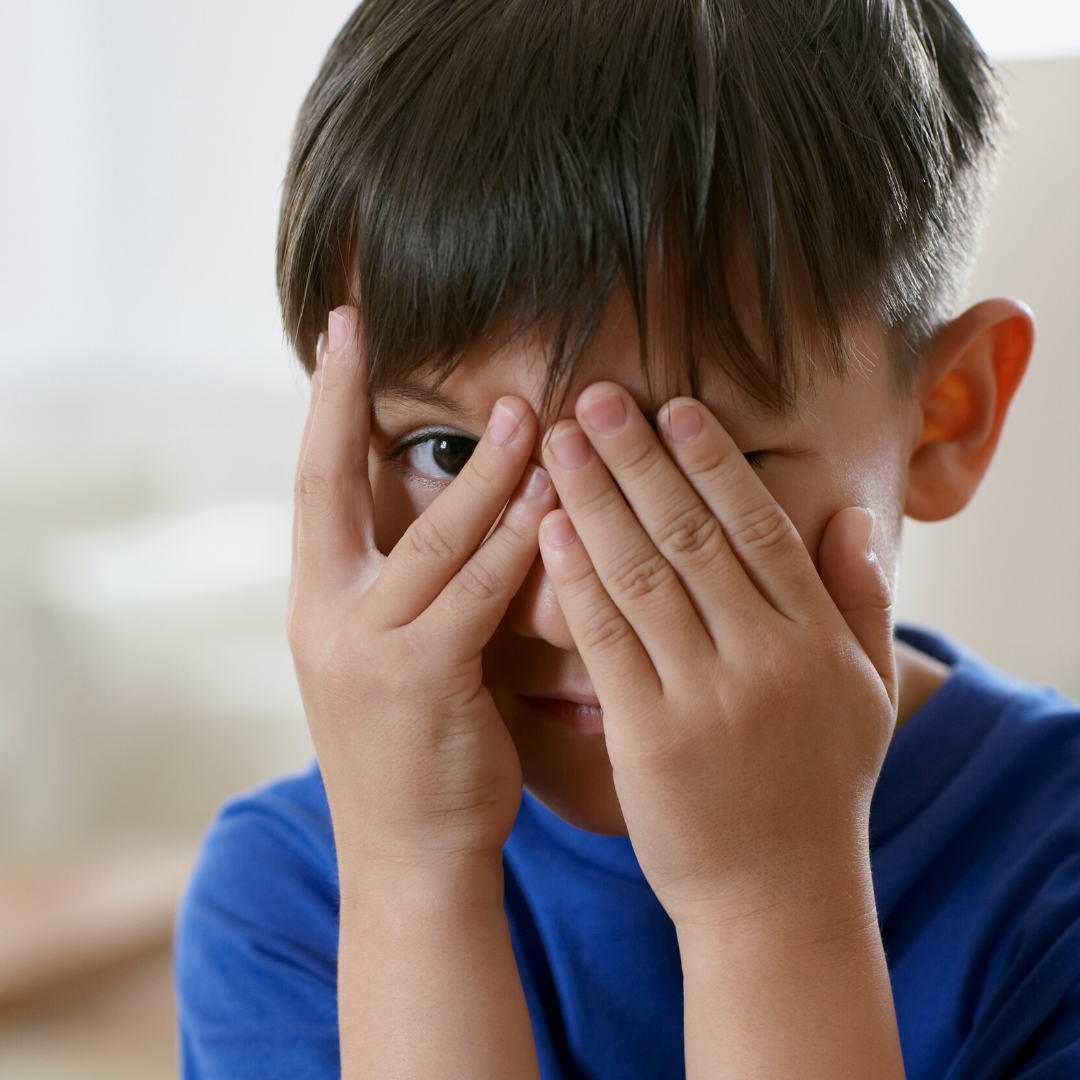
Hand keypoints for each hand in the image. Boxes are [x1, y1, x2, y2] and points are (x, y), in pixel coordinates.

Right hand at [287, 308, 555, 868]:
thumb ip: (404, 582)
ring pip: (432, 537)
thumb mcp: (385, 655)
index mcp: (314, 601)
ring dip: (486, 474)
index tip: (343, 331)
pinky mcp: (417, 680)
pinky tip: (556, 503)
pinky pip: (478, 593)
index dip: (326, 401)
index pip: (314, 480)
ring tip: (529, 415)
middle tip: (428, 345)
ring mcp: (363, 648)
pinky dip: (520, 543)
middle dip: (378, 407)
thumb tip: (453, 505)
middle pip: (346, 486)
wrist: (408, 857)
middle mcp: (322, 614)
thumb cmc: (414, 750)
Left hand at [538, 382, 897, 930]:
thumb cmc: (820, 791)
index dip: (712, 462)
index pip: (759, 526)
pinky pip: (608, 638)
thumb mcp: (865, 694)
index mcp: (815, 638)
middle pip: (693, 534)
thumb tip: (852, 519)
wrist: (778, 897)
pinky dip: (578, 577)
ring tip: (561, 442)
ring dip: (596, 499)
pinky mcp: (649, 736)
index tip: (674, 408)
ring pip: (644, 573)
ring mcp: (705, 696)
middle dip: (638, 458)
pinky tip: (549, 527)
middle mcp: (764, 656)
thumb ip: (862, 603)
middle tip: (595, 396)